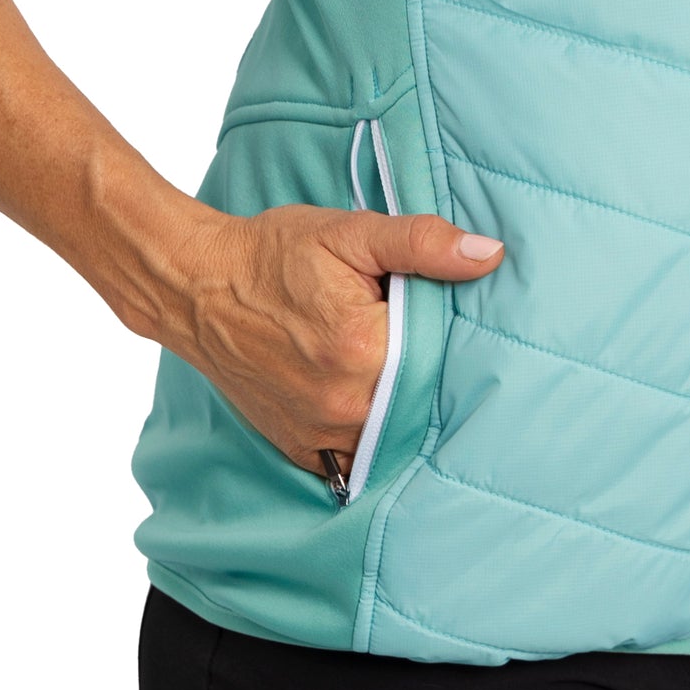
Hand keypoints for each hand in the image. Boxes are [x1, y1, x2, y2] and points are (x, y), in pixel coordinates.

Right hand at [140, 201, 502, 476]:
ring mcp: (321, 433)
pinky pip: (356, 456)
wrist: (200, 288)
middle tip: (429, 342)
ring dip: (407, 409)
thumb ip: (423, 243)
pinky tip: (378, 404)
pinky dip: (373, 434)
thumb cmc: (274, 255)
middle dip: (433, 373)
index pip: (445, 351)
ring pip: (394, 433)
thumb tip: (489, 256)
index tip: (449, 316)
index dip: (453, 333)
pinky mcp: (302, 448)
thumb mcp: (350, 232)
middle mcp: (345, 402)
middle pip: (423, 397)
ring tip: (405, 372)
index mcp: (365, 348)